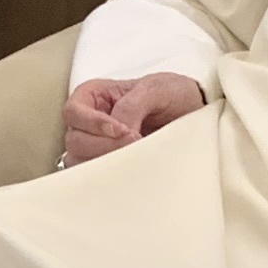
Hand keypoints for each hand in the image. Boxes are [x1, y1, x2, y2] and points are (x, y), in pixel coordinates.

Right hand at [60, 72, 206, 165]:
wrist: (193, 115)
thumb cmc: (172, 95)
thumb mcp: (157, 89)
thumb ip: (133, 105)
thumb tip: (120, 132)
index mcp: (93, 96)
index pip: (74, 112)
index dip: (93, 123)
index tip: (123, 130)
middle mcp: (88, 122)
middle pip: (75, 139)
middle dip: (103, 145)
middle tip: (135, 145)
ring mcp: (95, 146)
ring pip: (78, 161)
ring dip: (103, 164)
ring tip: (133, 160)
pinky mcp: (107, 166)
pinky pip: (93, 178)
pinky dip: (107, 178)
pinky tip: (128, 174)